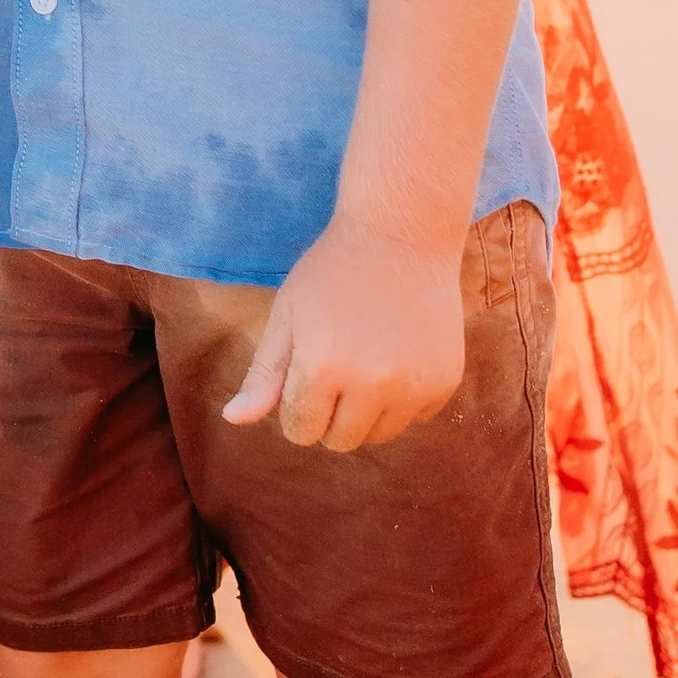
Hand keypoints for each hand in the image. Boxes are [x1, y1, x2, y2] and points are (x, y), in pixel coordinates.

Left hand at [222, 221, 466, 452]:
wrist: (403, 235)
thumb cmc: (332, 271)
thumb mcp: (288, 314)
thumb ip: (264, 373)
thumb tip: (233, 419)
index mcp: (324, 368)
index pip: (300, 431)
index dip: (296, 405)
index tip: (305, 371)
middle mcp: (374, 384)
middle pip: (340, 442)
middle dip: (329, 415)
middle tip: (335, 365)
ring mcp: (415, 385)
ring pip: (379, 436)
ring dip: (366, 412)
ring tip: (366, 359)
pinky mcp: (445, 382)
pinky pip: (415, 418)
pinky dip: (402, 399)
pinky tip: (398, 354)